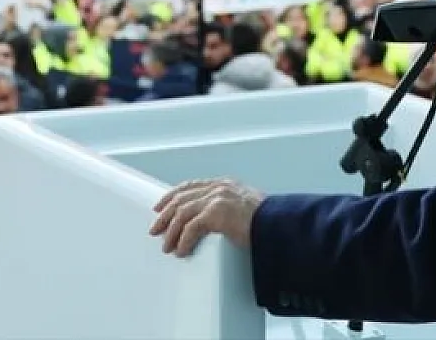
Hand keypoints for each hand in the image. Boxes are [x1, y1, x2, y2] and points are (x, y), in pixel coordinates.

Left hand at [149, 178, 263, 257]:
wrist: (280, 226)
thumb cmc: (268, 223)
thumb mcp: (246, 208)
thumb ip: (228, 209)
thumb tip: (211, 223)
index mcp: (224, 185)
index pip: (190, 186)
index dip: (172, 196)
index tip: (160, 206)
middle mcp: (218, 188)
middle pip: (181, 198)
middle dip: (165, 214)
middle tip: (155, 229)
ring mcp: (216, 198)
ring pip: (182, 213)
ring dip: (172, 232)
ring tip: (167, 246)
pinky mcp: (216, 213)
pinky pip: (191, 228)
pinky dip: (184, 241)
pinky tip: (181, 251)